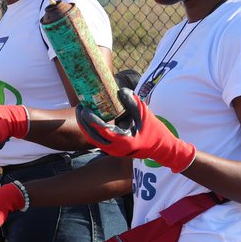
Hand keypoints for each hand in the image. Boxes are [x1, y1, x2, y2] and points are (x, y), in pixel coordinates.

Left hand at [77, 88, 195, 172]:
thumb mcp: (145, 115)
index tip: (85, 109)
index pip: (103, 130)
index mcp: (124, 141)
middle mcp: (116, 149)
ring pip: (93, 139)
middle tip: (79, 107)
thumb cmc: (155, 132)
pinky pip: (98, 140)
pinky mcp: (112, 150)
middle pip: (93, 136)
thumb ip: (133, 103)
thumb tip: (121, 90)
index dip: (92, 120)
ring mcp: (113, 151)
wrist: (161, 149)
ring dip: (85, 126)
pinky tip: (89, 119)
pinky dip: (92, 130)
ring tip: (81, 111)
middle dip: (83, 122)